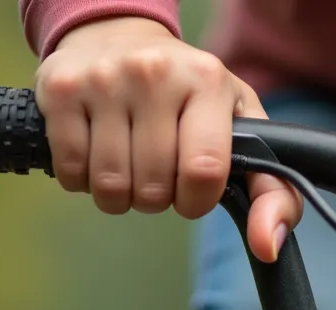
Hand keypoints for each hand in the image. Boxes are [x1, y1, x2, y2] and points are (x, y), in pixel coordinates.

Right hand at [35, 17, 301, 262]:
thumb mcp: (243, 130)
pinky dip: (83, 181)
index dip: (196, 201)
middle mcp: (156, 74)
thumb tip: (268, 246)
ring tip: (129, 166)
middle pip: (153, 187)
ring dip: (119, 196)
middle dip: (157, 198)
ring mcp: (104, 79)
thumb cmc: (191, 97)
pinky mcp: (61, 89)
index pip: (204, 170)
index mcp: (208, 81)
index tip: (193, 193)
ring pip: (110, 185)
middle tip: (158, 173)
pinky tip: (96, 154)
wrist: (119, 36)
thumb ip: (273, 192)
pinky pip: (71, 172)